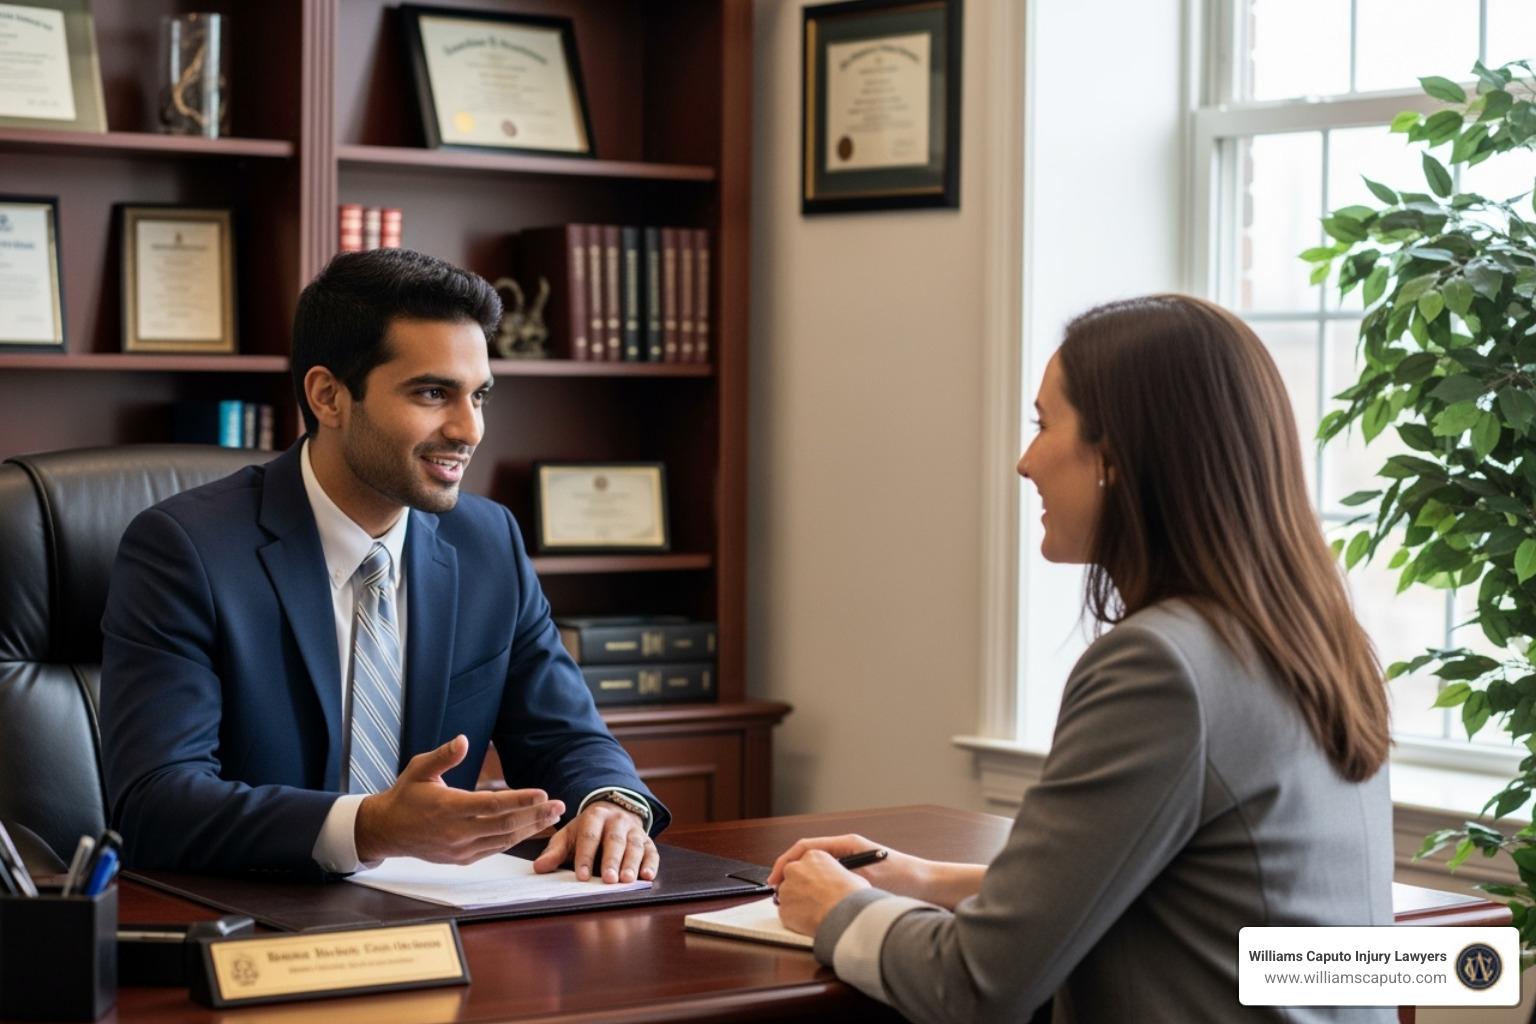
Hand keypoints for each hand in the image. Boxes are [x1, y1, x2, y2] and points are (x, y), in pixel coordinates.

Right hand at [354, 735, 564, 863]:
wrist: (387, 830)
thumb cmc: (406, 795)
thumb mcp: (419, 769)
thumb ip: (443, 756)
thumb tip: (463, 740)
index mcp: (448, 808)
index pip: (492, 805)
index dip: (520, 800)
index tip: (543, 793)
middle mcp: (456, 832)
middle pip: (504, 825)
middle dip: (535, 816)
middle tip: (559, 806)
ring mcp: (459, 849)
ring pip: (503, 840)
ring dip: (530, 829)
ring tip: (552, 817)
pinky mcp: (461, 859)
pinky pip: (494, 850)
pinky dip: (514, 840)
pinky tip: (530, 829)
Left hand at [532, 800, 658, 882]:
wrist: (613, 813)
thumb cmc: (586, 831)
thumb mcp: (569, 836)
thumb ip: (555, 852)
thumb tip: (539, 868)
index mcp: (594, 817)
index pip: (589, 837)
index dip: (585, 856)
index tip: (581, 875)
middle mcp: (617, 820)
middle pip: (615, 841)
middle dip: (612, 861)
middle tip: (609, 879)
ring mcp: (634, 830)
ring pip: (634, 846)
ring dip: (632, 864)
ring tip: (627, 880)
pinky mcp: (647, 840)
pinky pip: (651, 851)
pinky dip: (651, 864)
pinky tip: (648, 876)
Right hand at [769, 833, 920, 895]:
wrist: (928, 885)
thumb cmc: (904, 876)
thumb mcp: (869, 875)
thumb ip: (843, 877)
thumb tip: (815, 885)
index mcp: (846, 844)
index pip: (805, 847)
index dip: (785, 861)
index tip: (775, 878)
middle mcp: (846, 852)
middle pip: (807, 858)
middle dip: (789, 874)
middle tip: (778, 894)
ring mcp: (850, 864)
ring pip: (816, 871)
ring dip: (802, 883)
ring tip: (791, 900)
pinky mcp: (855, 879)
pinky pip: (828, 882)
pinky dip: (816, 891)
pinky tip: (814, 905)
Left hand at [775, 849, 869, 935]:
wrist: (846, 917)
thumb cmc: (852, 896)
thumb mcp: (851, 874)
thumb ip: (837, 873)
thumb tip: (838, 881)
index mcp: (813, 856)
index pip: (803, 860)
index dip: (806, 872)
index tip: (807, 880)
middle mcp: (796, 869)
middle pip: (790, 875)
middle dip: (797, 885)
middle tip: (810, 897)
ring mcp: (787, 888)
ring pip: (787, 894)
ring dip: (796, 901)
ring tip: (814, 911)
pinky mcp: (784, 908)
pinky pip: (787, 913)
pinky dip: (795, 917)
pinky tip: (809, 921)